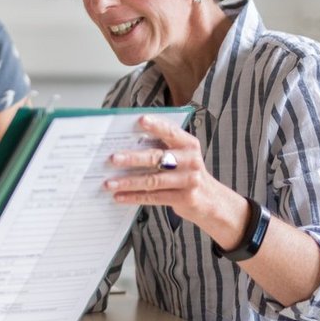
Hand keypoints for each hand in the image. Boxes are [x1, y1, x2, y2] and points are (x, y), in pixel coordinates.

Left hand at [103, 115, 247, 238]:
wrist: (211, 200)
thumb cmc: (186, 172)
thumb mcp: (181, 156)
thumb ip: (161, 147)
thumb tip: (125, 143)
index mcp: (189, 145)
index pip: (171, 132)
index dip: (156, 126)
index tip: (140, 120)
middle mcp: (190, 161)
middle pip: (157, 157)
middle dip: (132, 158)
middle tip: (112, 158)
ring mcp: (189, 181)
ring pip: (152, 180)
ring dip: (127, 182)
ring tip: (108, 183)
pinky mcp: (184, 199)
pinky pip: (154, 197)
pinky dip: (134, 197)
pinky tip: (119, 196)